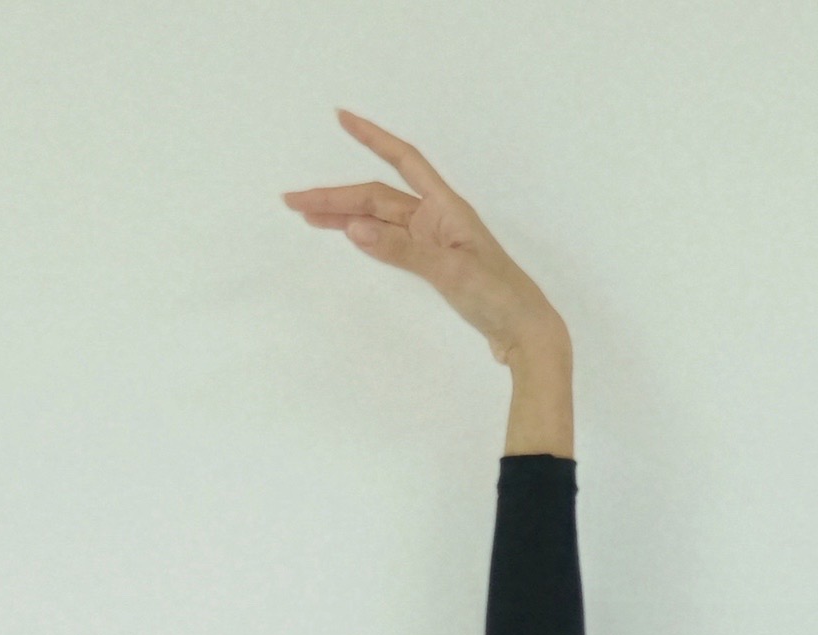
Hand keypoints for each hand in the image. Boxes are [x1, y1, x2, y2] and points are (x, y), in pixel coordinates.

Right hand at [283, 109, 566, 363]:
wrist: (524, 333)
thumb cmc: (498, 297)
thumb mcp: (450, 272)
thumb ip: (401, 250)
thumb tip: (354, 228)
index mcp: (447, 207)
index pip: (404, 160)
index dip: (373, 137)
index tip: (342, 118)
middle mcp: (438, 218)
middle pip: (379, 197)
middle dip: (337, 196)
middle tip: (293, 201)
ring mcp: (434, 241)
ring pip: (380, 219)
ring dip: (344, 216)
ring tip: (306, 215)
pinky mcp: (433, 264)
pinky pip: (391, 241)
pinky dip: (365, 236)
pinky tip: (344, 233)